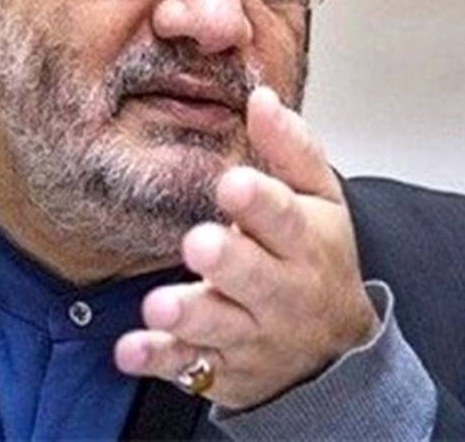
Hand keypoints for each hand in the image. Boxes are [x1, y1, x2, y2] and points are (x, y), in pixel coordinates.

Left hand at [115, 86, 376, 408]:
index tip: (233, 184)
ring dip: (189, 314)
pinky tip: (129, 350)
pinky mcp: (223, 367)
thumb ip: (290, 149)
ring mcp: (251, 332)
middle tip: (199, 244)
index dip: (260, 202)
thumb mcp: (320, 200)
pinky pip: (188, 366)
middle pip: (256, 276)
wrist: (335, 352)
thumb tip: (261, 97)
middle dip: (228, 261)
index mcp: (304, 241)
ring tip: (159, 303)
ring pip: (220, 325)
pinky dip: (158, 359)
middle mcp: (281, 290)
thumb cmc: (318, 259)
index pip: (285, 217)